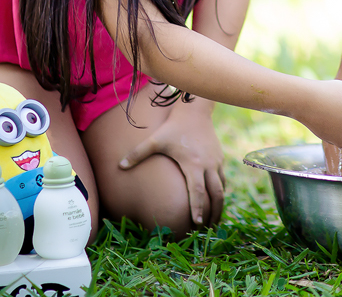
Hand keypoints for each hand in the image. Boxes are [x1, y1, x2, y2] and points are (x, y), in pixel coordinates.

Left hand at [118, 101, 225, 225]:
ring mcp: (216, 162)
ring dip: (219, 205)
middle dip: (213, 213)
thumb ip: (137, 153)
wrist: (195, 111)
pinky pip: (222, 180)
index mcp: (193, 163)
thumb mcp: (155, 140)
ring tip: (214, 221)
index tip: (197, 223)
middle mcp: (208, 165)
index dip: (198, 208)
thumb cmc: (173, 127)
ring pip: (221, 189)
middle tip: (208, 230)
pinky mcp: (220, 158)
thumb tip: (118, 166)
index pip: (197, 191)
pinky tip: (216, 201)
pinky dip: (220, 192)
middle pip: (216, 194)